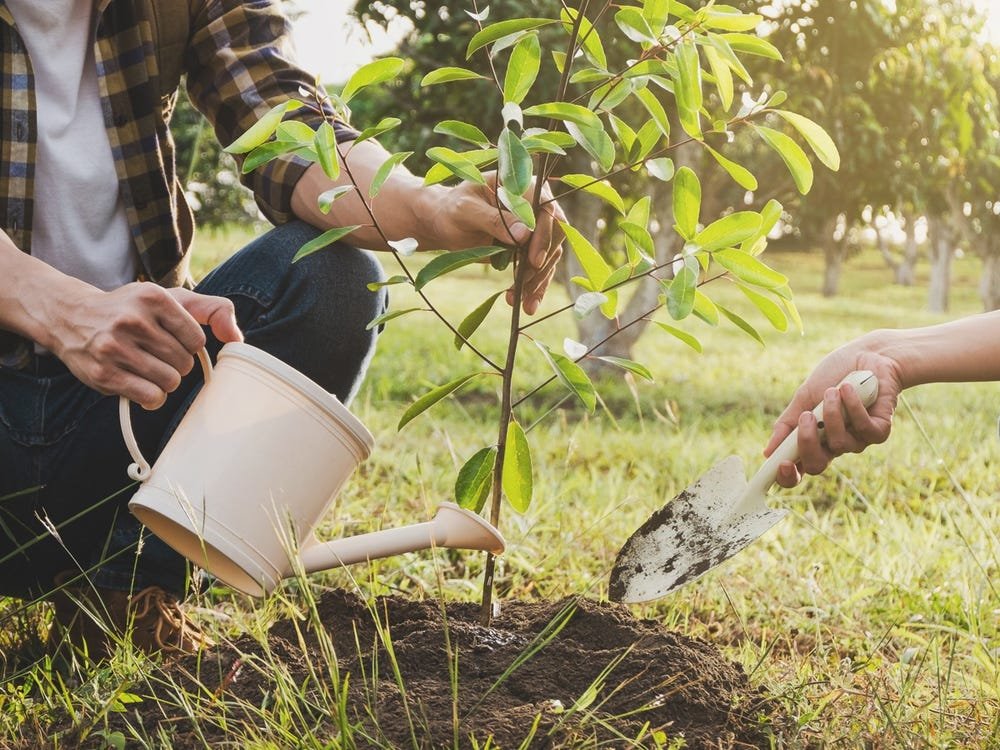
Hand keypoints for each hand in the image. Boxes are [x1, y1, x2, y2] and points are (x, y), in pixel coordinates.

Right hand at [49, 283, 242, 408]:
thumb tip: (238, 339)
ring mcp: (115, 347)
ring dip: (164, 381)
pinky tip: (139, 383)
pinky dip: (152, 397)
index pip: (197, 340)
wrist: (71, 316)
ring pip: (170, 382)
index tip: (171, 339)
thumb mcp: (171, 299)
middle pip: (184, 363)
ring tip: (146, 367)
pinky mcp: (103, 373)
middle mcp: (132, 319)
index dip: (189, 346)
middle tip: (155, 354)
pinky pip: (151, 398)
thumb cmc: (132, 310)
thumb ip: (212, 310)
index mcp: (154, 297)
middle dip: (176, 364)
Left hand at [427, 172, 565, 314]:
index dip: (544, 236)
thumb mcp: (466, 211)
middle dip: (541, 265)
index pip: (547, 211)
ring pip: (550, 256)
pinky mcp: (531, 247)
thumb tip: (525, 235)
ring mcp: (536, 227)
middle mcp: (536, 205)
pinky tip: (528, 304)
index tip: (534, 261)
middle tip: (524, 286)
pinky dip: (536, 288)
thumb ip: (494, 220)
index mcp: (523, 186)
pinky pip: (541, 269)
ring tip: (523, 303)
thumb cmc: (452, 209)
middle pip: (555, 236)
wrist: (446, 222)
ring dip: (538, 282)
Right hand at [764, 341, 902, 487]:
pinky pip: (864, 429)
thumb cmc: (833, 376)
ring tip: (832, 390)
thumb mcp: (803, 398)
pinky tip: (848, 389)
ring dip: (832, 414)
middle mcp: (834, 445)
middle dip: (808, 443)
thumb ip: (787, 424)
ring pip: (840, 444)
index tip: (782, 464)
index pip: (798, 469)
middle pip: (816, 465)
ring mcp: (857, 440)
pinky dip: (853, 407)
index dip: (788, 477)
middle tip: (806, 416)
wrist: (867, 355)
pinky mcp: (879, 431)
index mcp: (813, 440)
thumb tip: (768, 452)